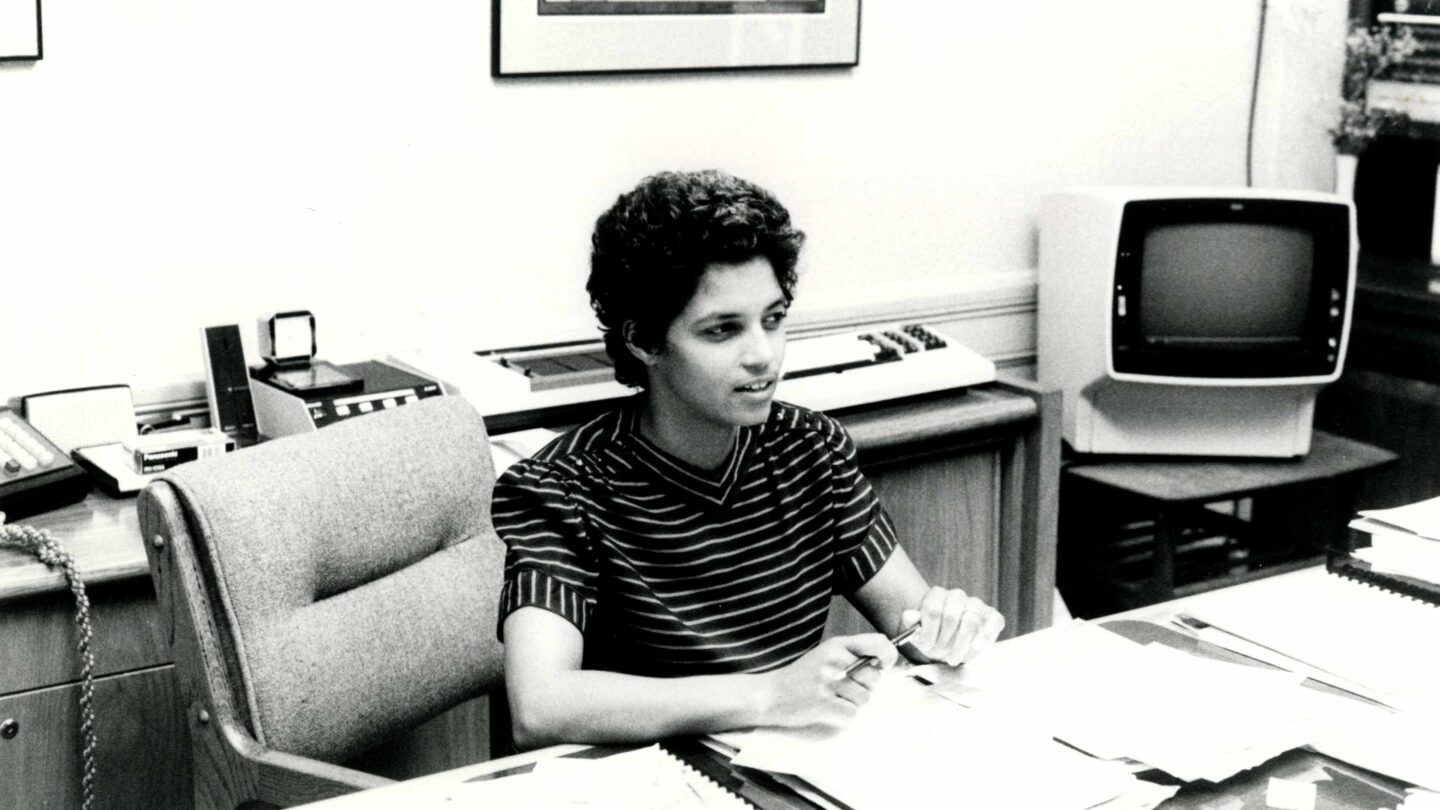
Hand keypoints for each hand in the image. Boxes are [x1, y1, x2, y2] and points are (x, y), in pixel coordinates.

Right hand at [757, 634, 897, 728]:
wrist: (771, 694)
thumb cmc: (802, 676)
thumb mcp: (826, 655)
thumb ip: (852, 655)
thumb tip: (883, 665)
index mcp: (836, 645)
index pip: (877, 643)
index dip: (888, 655)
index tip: (885, 664)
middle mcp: (834, 661)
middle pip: (874, 677)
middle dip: (865, 686)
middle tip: (843, 687)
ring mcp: (829, 683)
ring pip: (864, 698)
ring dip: (852, 703)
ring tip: (832, 698)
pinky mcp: (825, 704)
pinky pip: (852, 713)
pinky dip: (842, 716)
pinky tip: (827, 709)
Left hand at [901, 587, 1003, 666]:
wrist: (949, 641)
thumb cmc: (934, 635)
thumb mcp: (918, 631)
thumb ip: (912, 623)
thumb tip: (909, 616)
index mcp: (937, 595)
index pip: (933, 610)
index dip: (929, 632)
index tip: (927, 646)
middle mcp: (957, 596)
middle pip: (951, 616)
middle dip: (944, 641)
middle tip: (942, 655)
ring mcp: (976, 605)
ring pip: (970, 622)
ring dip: (961, 645)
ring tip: (954, 658)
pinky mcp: (992, 616)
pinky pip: (993, 622)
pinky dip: (985, 636)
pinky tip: (976, 647)